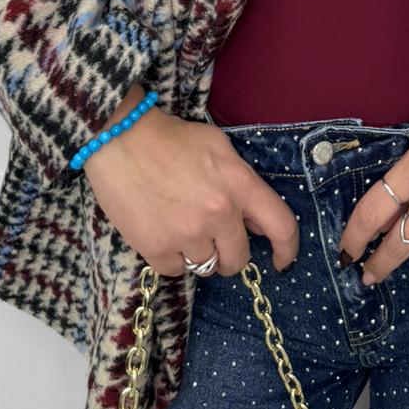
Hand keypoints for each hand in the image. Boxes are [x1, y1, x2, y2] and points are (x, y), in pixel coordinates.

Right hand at [82, 83, 299, 277]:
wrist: (121, 138)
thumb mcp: (220, 148)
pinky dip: (172, 258)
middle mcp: (219, 213)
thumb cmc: (172, 139)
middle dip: (230, 253)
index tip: (281, 262)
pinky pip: (176, 270)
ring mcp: (188, 233)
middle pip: (239, 258)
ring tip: (182, 229)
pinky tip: (161, 232)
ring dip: (199, 254)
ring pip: (207, 267)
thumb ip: (242, 184)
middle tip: (213, 238)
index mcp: (240, 184)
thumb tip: (255, 223)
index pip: (281, 227)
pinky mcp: (157, 248)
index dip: (287, 250)